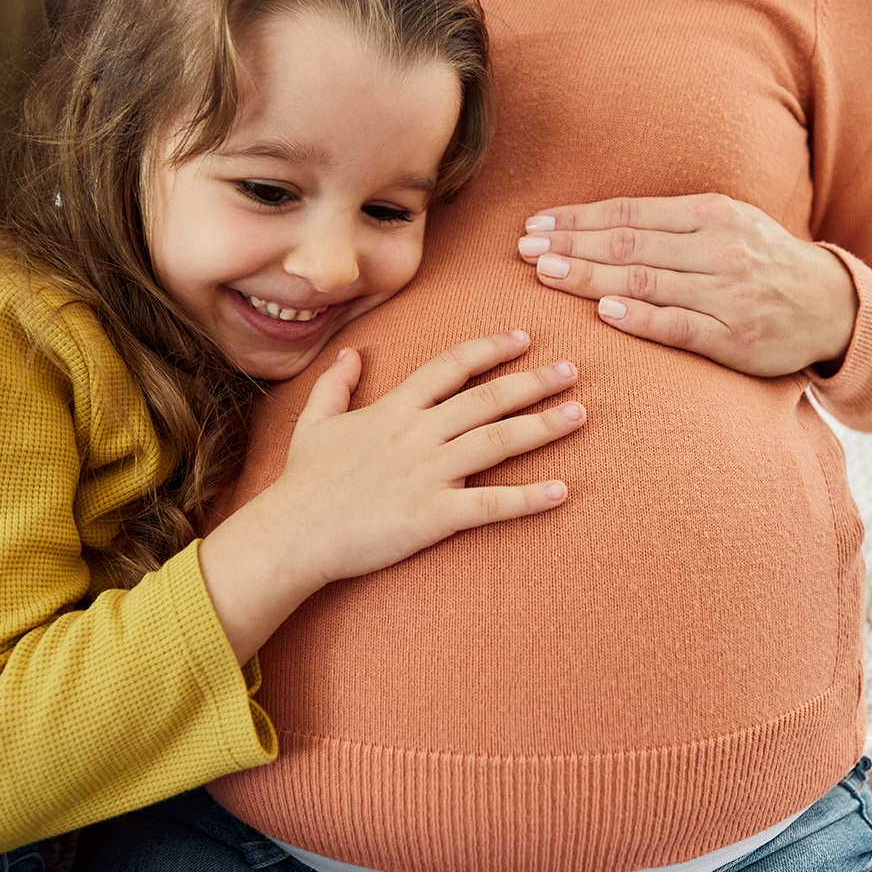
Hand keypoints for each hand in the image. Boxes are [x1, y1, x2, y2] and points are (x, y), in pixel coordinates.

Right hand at [197, 330, 583, 660]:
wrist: (292, 533)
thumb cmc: (303, 481)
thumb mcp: (314, 422)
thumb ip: (335, 385)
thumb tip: (350, 354)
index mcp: (393, 409)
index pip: (450, 367)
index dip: (489, 349)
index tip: (522, 338)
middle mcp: (417, 434)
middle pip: (486, 399)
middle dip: (533, 382)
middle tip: (572, 370)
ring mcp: (428, 473)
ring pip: (497, 441)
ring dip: (543, 426)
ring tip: (579, 414)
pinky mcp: (433, 515)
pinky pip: (490, 505)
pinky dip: (528, 499)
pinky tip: (561, 491)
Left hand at [516, 194, 857, 376]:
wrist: (832, 305)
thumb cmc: (764, 261)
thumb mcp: (727, 223)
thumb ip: (671, 221)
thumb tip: (598, 220)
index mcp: (712, 213)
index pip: (630, 212)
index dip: (578, 218)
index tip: (535, 225)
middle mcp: (718, 248)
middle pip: (629, 243)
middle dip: (570, 245)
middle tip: (523, 250)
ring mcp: (726, 293)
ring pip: (644, 281)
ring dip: (589, 277)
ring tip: (545, 274)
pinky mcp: (732, 336)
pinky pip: (677, 325)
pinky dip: (638, 317)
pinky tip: (603, 311)